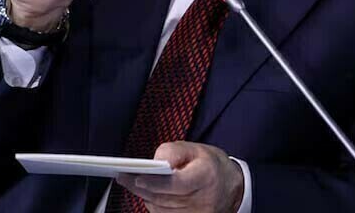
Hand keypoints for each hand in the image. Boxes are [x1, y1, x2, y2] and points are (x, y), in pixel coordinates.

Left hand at [116, 141, 244, 212]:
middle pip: (166, 198)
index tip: (136, 177)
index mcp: (206, 176)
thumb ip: (174, 151)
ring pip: (163, 209)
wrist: (231, 186)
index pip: (177, 183)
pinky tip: (146, 194)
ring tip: (130, 183)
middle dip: (140, 188)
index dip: (155, 182)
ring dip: (145, 197)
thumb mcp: (195, 149)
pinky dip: (154, 205)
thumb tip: (155, 161)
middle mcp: (203, 199)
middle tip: (123, 178)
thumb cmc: (210, 164)